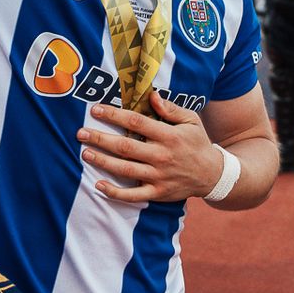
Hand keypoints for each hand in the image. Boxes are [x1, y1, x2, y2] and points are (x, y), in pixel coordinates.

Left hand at [78, 94, 222, 203]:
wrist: (212, 175)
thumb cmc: (197, 143)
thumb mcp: (191, 120)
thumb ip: (171, 109)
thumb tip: (151, 96)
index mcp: (169, 135)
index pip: (137, 123)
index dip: (115, 115)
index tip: (96, 110)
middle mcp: (162, 156)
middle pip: (126, 147)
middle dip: (101, 139)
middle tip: (80, 133)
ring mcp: (159, 177)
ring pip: (126, 170)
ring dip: (103, 162)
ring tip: (85, 153)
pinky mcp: (158, 193)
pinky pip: (133, 196)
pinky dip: (115, 192)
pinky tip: (98, 185)